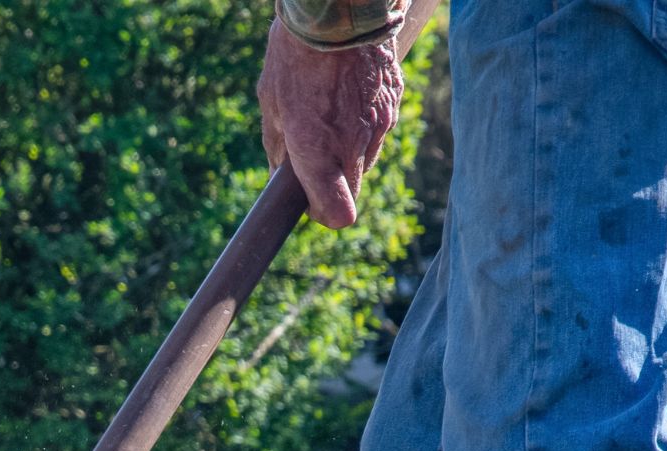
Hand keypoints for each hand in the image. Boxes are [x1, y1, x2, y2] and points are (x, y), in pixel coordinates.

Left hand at [256, 20, 403, 229]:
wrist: (336, 7)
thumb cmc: (295, 54)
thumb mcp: (272, 102)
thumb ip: (277, 146)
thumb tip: (279, 174)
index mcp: (318, 152)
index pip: (336, 213)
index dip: (323, 213)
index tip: (310, 202)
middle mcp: (353, 145)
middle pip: (352, 190)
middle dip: (335, 182)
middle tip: (316, 154)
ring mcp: (379, 123)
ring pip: (366, 158)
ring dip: (350, 150)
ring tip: (332, 112)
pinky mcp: (394, 101)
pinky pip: (379, 128)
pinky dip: (365, 123)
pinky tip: (350, 95)